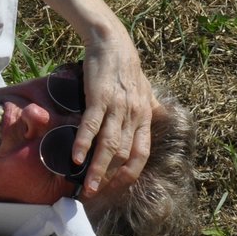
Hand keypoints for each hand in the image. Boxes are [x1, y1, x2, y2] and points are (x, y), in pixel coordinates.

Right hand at [75, 33, 152, 196]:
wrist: (112, 43)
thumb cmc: (126, 66)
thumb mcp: (145, 88)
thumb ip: (151, 106)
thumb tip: (160, 116)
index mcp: (144, 116)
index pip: (141, 153)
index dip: (129, 173)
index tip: (115, 186)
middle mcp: (133, 115)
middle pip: (123, 155)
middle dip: (108, 177)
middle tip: (94, 192)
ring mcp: (117, 107)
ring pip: (109, 145)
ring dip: (97, 169)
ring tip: (86, 186)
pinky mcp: (99, 98)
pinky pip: (92, 125)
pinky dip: (84, 143)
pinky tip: (76, 158)